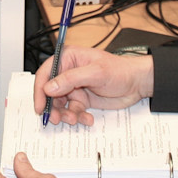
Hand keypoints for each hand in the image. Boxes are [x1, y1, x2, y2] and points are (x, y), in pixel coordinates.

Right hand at [36, 46, 154, 125]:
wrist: (137, 84)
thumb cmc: (120, 70)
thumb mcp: (96, 73)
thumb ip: (71, 79)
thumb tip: (50, 87)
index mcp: (68, 58)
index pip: (45, 73)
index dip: (40, 90)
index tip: (40, 105)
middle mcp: (69, 73)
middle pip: (50, 92)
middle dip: (52, 107)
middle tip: (55, 118)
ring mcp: (75, 87)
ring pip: (59, 105)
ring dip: (65, 114)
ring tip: (75, 119)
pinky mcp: (82, 100)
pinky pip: (72, 112)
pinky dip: (77, 117)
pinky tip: (87, 118)